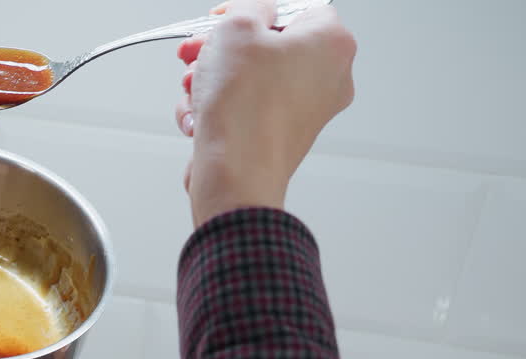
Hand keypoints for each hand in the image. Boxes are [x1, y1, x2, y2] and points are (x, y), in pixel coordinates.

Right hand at [175, 0, 356, 226]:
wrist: (235, 174)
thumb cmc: (243, 107)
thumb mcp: (236, 28)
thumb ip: (249, 7)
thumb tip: (254, 14)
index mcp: (332, 42)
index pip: (297, 7)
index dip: (253, 9)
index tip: (224, 17)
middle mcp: (330, 77)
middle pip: (270, 46)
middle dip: (224, 49)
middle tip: (196, 52)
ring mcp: (308, 111)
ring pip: (253, 79)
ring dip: (215, 80)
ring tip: (193, 89)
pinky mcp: (283, 137)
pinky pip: (248, 109)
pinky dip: (221, 109)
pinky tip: (199, 116)